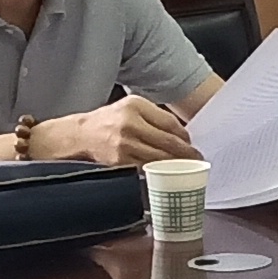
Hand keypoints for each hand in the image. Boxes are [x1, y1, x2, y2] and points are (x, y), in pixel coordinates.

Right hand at [50, 95, 194, 165]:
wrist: (80, 135)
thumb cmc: (108, 120)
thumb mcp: (131, 106)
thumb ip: (155, 116)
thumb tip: (182, 133)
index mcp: (135, 107)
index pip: (170, 124)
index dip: (185, 137)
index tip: (191, 144)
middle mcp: (130, 124)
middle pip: (168, 143)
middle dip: (186, 154)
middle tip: (196, 159)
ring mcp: (124, 145)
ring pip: (160, 159)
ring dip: (176, 165)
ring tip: (185, 167)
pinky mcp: (120, 162)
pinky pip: (146, 168)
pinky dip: (159, 171)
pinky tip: (166, 172)